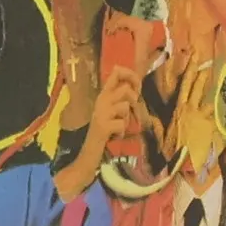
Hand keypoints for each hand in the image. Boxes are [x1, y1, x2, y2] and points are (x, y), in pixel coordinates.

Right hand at [54, 62, 140, 197]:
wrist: (87, 152)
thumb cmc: (104, 131)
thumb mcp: (112, 112)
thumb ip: (120, 99)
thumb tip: (135, 87)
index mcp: (103, 95)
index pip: (116, 73)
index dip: (131, 75)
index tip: (138, 86)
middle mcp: (100, 101)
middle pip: (125, 89)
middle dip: (134, 101)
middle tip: (130, 112)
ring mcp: (100, 113)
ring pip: (125, 107)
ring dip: (127, 120)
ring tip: (118, 127)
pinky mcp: (102, 127)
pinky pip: (122, 124)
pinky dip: (121, 133)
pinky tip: (114, 136)